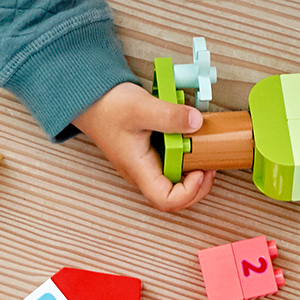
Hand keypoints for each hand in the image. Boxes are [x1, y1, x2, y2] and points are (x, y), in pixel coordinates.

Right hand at [72, 82, 216, 211]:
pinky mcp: (149, 156)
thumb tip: (197, 123)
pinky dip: (185, 160)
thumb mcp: (141, 107)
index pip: (166, 201)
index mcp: (139, 170)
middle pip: (174, 198)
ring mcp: (145, 167)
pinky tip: (191, 143)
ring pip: (174, 184)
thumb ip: (170, 116)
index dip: (188, 192)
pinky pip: (171, 167)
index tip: (200, 170)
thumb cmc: (108, 106)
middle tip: (209, 165)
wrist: (90, 98)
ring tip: (203, 154)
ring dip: (193, 175)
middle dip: (198, 187)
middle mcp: (142, 174)